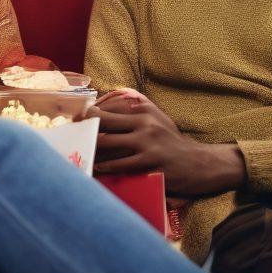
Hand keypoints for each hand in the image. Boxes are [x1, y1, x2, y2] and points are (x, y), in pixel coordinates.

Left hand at [90, 90, 244, 196]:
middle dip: (83, 127)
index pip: (107, 106)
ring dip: (89, 147)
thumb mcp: (156, 118)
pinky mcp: (150, 162)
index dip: (87, 113)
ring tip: (79, 151)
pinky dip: (104, 167)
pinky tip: (96, 167)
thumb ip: (133, 109)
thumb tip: (104, 105)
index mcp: (143, 108)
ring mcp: (147, 142)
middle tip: (71, 134)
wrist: (200, 163)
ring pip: (106, 142)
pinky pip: (119, 164)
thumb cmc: (172, 141)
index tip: (75, 120)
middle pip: (102, 119)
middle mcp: (144, 121)